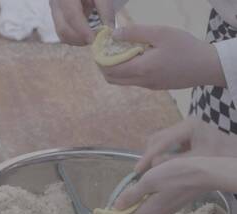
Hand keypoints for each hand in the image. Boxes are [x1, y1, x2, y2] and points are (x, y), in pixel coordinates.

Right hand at [49, 0, 114, 45]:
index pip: (72, 16)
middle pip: (63, 29)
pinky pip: (61, 32)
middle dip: (80, 39)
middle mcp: (55, 4)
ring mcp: (54, 10)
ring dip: (76, 40)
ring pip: (61, 33)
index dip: (83, 30)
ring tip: (91, 37)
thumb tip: (110, 29)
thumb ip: (105, 9)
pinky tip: (84, 34)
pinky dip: (73, 37)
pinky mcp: (56, 16)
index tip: (96, 39)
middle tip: (96, 41)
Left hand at [93, 156, 236, 213]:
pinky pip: (148, 213)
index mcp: (149, 211)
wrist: (203, 174)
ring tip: (113, 211)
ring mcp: (165, 211)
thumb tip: (116, 207)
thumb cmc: (175, 174)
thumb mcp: (149, 181)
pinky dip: (136, 211)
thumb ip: (132, 195)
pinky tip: (133, 203)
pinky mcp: (170, 205)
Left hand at [100, 25, 226, 88]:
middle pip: (112, 78)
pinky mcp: (155, 86)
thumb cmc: (185, 47)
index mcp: (140, 68)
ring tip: (121, 52)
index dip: (100, 59)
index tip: (99, 46)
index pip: (109, 69)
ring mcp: (148, 86)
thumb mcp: (160, 33)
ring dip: (116, 69)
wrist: (208, 66)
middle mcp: (141, 81)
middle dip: (104, 65)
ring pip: (122, 81)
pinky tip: (136, 57)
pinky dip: (128, 71)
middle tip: (106, 50)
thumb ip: (135, 33)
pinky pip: (134, 81)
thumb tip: (114, 34)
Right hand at [135, 117, 236, 172]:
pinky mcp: (187, 133)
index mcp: (189, 127)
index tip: (138, 170)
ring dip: (155, 153)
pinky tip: (161, 164)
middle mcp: (185, 123)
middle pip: (158, 137)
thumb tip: (154, 164)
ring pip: (161, 139)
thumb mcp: (199, 160)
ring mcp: (185, 127)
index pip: (162, 141)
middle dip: (150, 154)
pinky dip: (163, 152)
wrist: (236, 153)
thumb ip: (175, 161)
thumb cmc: (222, 155)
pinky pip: (169, 142)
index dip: (148, 156)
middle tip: (142, 171)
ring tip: (150, 168)